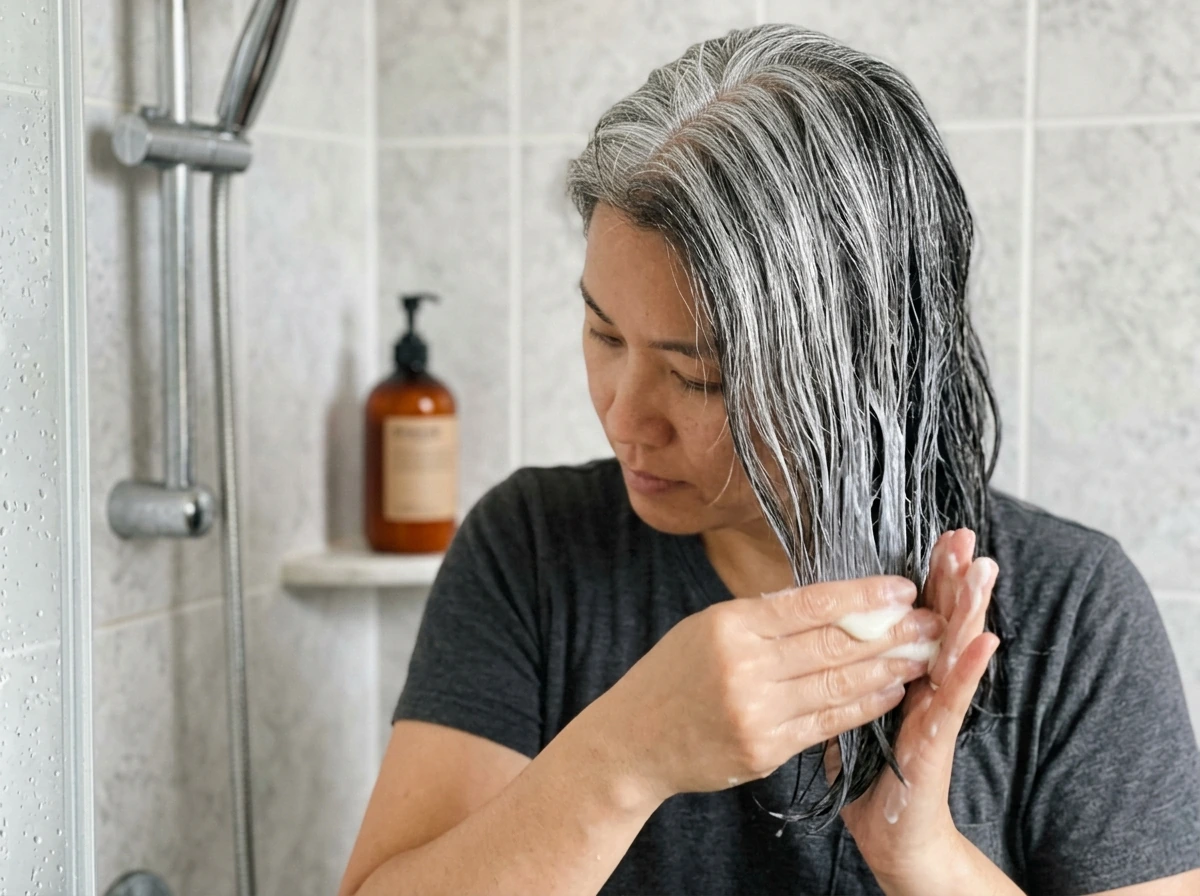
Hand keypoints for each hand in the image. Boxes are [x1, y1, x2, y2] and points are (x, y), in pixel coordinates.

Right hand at [590, 573, 944, 804]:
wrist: (633, 741)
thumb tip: (829, 603)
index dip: (863, 597)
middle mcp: (744, 667)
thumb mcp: (707, 627)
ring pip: (837, 685)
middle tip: (930, 622)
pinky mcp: (764, 750)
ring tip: (922, 655)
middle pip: (833, 645)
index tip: (903, 589)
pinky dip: (863, 706)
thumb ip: (763, 618)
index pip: (810, 604)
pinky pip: (826, 724)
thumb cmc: (672, 676)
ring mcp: (755, 713)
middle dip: (890, 632)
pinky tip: (890, 692)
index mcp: (730, 625)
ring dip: (888, 670)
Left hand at [823, 528, 999, 884]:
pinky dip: (968, 668)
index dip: (926, 575)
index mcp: (900, 670)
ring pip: (954, 648)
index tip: (937, 538)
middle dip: (953, 577)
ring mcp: (936, 710)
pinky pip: (953, 699)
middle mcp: (925, 684)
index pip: (914, 613)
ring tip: (983, 570)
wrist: (892, 835)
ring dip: (969, 608)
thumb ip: (845, 674)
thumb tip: (814, 635)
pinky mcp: (938, 740)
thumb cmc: (871, 773)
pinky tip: (983, 640)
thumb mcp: (850, 709)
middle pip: (941, 620)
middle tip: (965, 536)